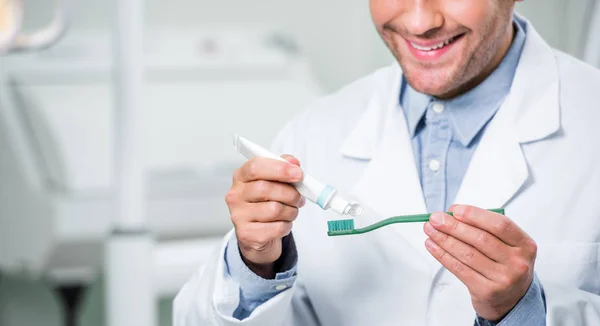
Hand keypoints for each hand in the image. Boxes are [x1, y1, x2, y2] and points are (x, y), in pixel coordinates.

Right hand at [225, 155, 304, 277]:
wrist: (257, 233)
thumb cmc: (266, 203)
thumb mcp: (273, 181)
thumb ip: (283, 167)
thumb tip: (293, 162)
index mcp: (241, 177)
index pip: (255, 167)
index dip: (279, 169)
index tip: (298, 173)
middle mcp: (235, 195)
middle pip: (265, 188)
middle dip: (290, 193)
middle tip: (299, 197)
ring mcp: (238, 216)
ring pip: (274, 209)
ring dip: (291, 211)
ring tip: (291, 211)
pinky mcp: (246, 234)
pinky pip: (276, 227)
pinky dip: (287, 225)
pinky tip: (283, 223)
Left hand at [423, 205, 536, 321]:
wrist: (512, 300)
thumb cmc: (505, 265)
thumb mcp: (507, 245)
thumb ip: (484, 228)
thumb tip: (452, 213)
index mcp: (524, 244)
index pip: (499, 224)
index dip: (475, 215)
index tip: (454, 210)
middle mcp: (517, 262)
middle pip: (481, 239)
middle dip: (453, 226)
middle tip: (435, 218)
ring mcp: (503, 278)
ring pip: (467, 254)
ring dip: (444, 239)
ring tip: (430, 230)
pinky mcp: (487, 291)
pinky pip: (459, 269)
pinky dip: (442, 255)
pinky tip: (432, 245)